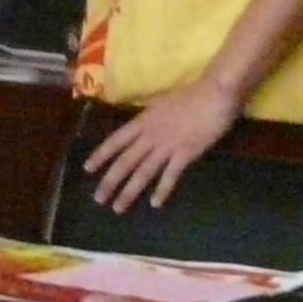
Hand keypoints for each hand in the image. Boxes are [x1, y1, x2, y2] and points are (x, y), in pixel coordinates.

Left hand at [83, 84, 243, 213]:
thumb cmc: (191, 96)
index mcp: (142, 121)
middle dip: (110, 181)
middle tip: (98, 200)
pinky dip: (162, 190)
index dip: (100, 155)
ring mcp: (167, 145)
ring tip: (118, 208)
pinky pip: (170, 175)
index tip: (87, 169)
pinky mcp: (185, 153)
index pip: (115, 141)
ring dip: (129, 191)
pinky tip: (155, 204)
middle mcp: (150, 135)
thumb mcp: (161, 104)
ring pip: (143, 172)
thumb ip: (150, 119)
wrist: (215, 93)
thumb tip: (141, 126)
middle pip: (125, 161)